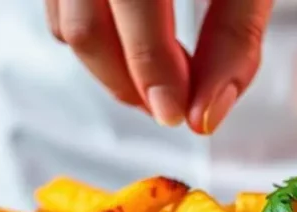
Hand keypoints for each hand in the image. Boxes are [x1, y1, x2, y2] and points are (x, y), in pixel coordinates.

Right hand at [46, 0, 272, 134]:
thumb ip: (236, 37)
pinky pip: (60, 11)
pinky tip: (141, 43)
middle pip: (86, 29)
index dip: (153, 69)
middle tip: (172, 107)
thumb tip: (206, 117)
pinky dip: (99, 42)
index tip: (179, 115)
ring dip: (111, 69)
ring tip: (164, 75)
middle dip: (128, 84)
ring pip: (65, 26)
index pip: (134, 4)